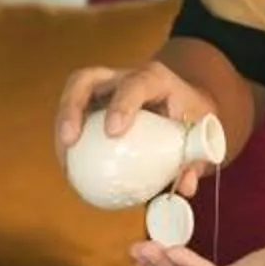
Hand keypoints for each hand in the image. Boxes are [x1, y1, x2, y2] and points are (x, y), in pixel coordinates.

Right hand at [57, 58, 219, 189]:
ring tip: (64, 156)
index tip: (113, 132)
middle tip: (70, 140)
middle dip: (72, 106)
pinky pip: (74, 113)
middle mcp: (124, 77)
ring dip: (63, 123)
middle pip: (88, 78)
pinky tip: (70, 165)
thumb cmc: (193, 117)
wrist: (185, 102)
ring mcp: (105, 87)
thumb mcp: (201, 135)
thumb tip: (185, 188)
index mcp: (156, 79)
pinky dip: (68, 137)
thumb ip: (194, 161)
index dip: (123, 104)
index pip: (137, 83)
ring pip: (74, 93)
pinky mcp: (94, 101)